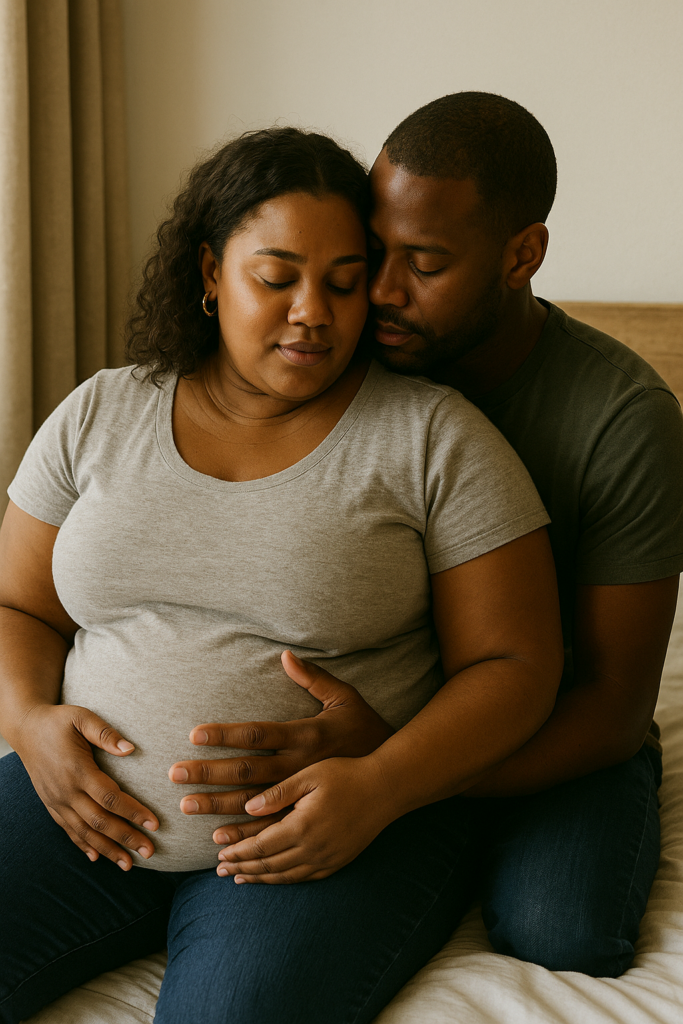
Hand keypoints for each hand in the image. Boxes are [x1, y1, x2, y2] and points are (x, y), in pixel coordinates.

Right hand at [15, 704, 158, 869]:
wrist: (26, 729)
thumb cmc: (58, 721)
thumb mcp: (81, 717)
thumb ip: (106, 733)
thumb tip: (131, 749)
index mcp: (77, 770)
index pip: (110, 798)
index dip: (133, 812)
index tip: (154, 823)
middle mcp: (66, 791)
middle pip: (100, 821)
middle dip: (126, 838)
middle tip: (150, 851)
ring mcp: (57, 801)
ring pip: (85, 832)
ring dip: (108, 850)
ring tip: (129, 864)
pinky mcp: (51, 804)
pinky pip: (69, 830)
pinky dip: (83, 845)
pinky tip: (97, 857)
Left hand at [168, 651, 393, 845]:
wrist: (394, 774)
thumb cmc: (366, 728)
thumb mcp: (345, 698)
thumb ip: (314, 678)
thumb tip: (286, 654)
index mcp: (306, 735)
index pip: (257, 734)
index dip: (224, 734)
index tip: (193, 734)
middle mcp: (300, 767)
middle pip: (246, 771)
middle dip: (208, 773)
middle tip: (174, 774)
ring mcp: (303, 796)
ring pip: (252, 804)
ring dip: (217, 806)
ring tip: (186, 805)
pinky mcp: (307, 817)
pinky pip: (270, 829)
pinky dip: (244, 835)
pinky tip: (219, 840)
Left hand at [215, 755, 393, 883]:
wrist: (385, 789)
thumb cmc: (346, 774)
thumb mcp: (310, 775)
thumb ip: (279, 792)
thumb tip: (248, 808)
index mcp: (302, 826)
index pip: (260, 846)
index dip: (238, 851)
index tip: (219, 852)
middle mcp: (313, 849)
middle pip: (269, 866)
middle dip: (242, 868)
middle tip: (221, 870)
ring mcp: (327, 859)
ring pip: (285, 876)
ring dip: (260, 878)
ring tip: (239, 878)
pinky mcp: (338, 862)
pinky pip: (304, 878)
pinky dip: (284, 880)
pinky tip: (273, 878)